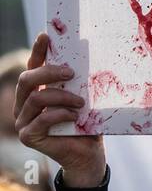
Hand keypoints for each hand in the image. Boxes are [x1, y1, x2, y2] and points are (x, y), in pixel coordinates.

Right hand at [14, 33, 106, 187]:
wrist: (88, 154)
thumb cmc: (86, 124)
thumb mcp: (83, 98)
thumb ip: (78, 82)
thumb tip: (87, 54)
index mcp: (36, 91)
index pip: (33, 66)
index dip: (38, 51)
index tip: (46, 36)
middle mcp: (24, 105)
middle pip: (27, 79)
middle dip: (49, 72)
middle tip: (71, 73)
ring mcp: (23, 121)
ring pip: (35, 99)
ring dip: (61, 97)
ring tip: (81, 102)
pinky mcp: (28, 136)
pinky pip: (42, 119)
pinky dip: (60, 114)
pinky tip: (75, 116)